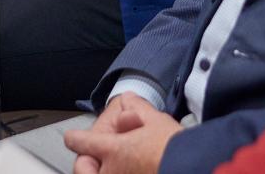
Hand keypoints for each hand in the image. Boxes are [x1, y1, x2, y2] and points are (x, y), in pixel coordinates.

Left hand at [66, 96, 181, 173]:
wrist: (193, 169)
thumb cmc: (175, 148)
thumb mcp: (156, 120)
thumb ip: (137, 108)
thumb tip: (127, 99)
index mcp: (113, 150)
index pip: (82, 142)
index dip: (75, 138)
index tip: (72, 137)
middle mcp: (111, 173)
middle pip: (82, 169)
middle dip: (83, 163)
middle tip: (87, 159)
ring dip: (98, 171)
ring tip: (108, 166)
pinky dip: (118, 173)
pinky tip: (129, 169)